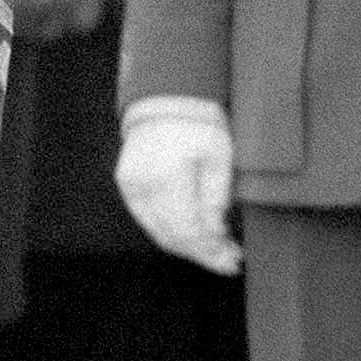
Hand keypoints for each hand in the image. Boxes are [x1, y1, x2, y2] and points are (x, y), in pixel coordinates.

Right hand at [115, 101, 240, 275]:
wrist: (167, 97)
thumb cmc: (198, 122)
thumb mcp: (220, 156)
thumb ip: (216, 198)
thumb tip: (216, 234)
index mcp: (168, 178)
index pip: (189, 232)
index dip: (211, 253)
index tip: (233, 262)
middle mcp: (143, 186)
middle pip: (173, 238)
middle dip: (202, 253)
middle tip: (229, 260)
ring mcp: (131, 186)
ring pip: (158, 232)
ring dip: (187, 246)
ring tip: (215, 249)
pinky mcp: (127, 184)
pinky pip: (149, 219)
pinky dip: (170, 230)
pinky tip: (192, 233)